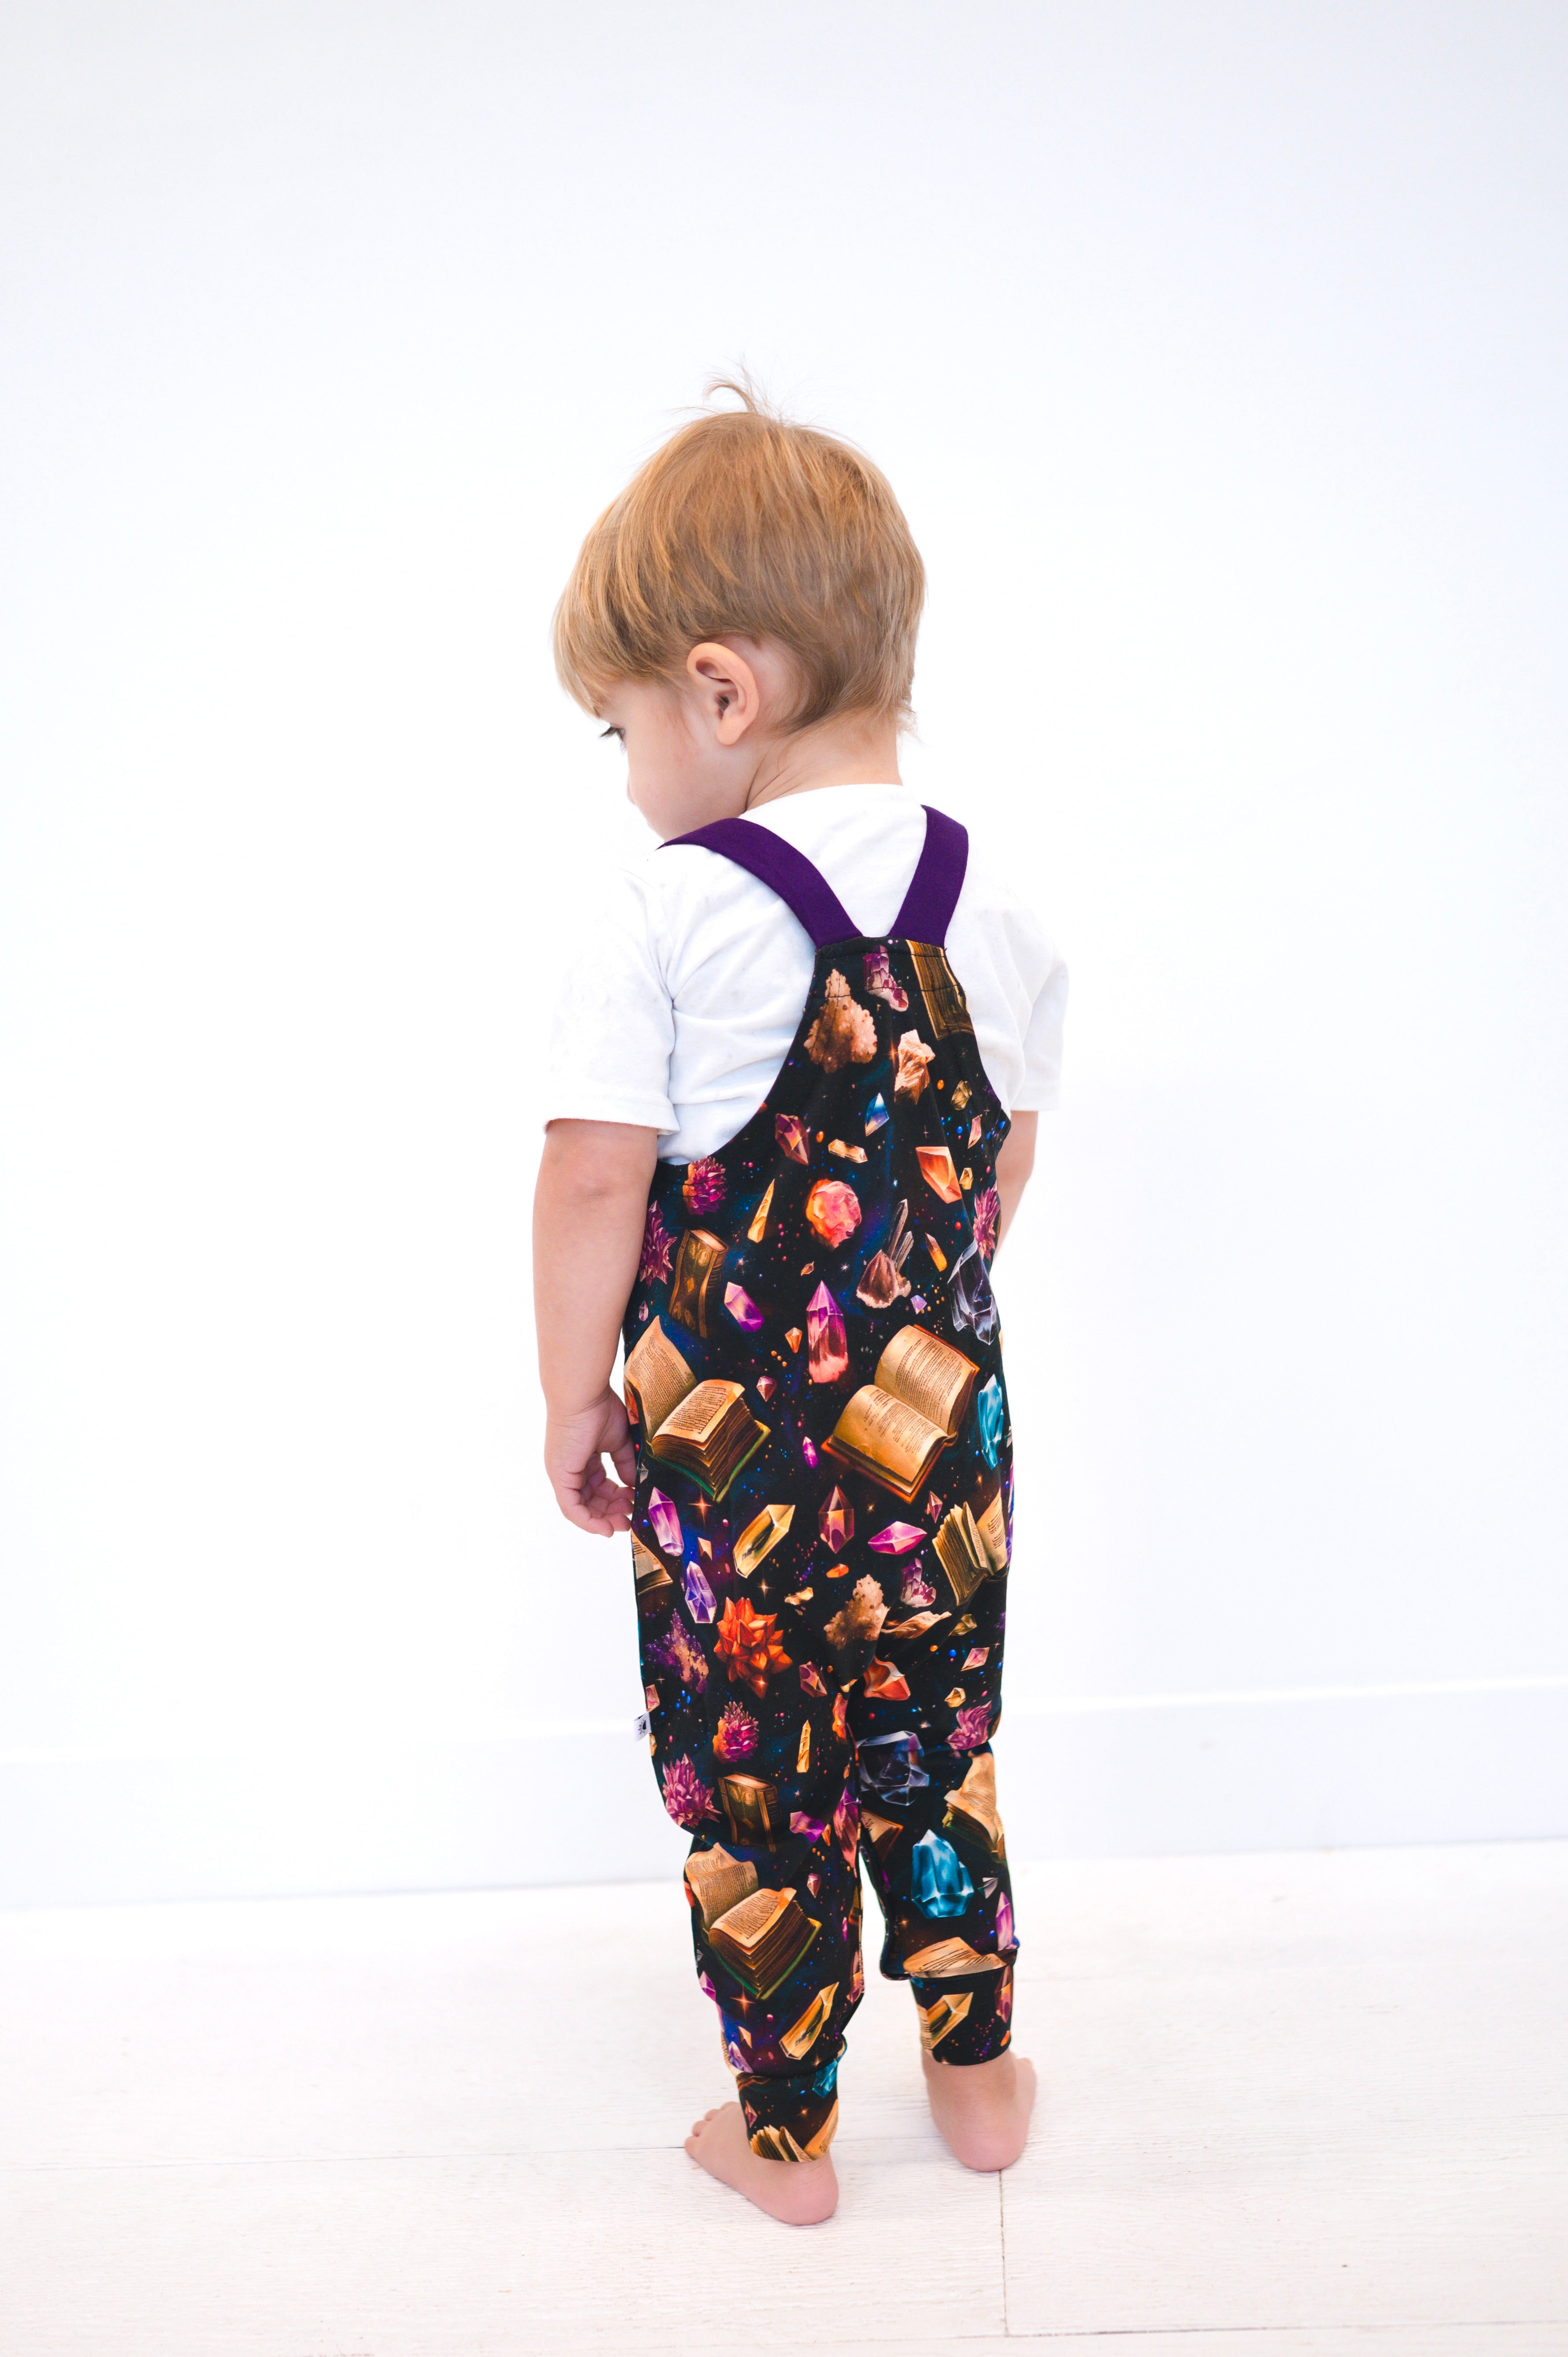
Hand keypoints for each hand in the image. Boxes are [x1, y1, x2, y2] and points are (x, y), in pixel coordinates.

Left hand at [545, 1389, 637, 1535]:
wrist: (583, 1395)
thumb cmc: (599, 1408)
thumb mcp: (618, 1441)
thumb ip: (624, 1464)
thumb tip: (632, 1486)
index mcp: (582, 1458)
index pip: (598, 1486)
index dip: (616, 1498)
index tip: (634, 1503)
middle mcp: (569, 1468)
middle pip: (590, 1500)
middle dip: (611, 1512)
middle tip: (630, 1520)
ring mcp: (563, 1474)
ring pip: (581, 1508)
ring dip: (602, 1519)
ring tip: (623, 1524)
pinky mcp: (560, 1477)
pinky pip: (571, 1508)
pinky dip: (588, 1521)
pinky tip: (605, 1528)